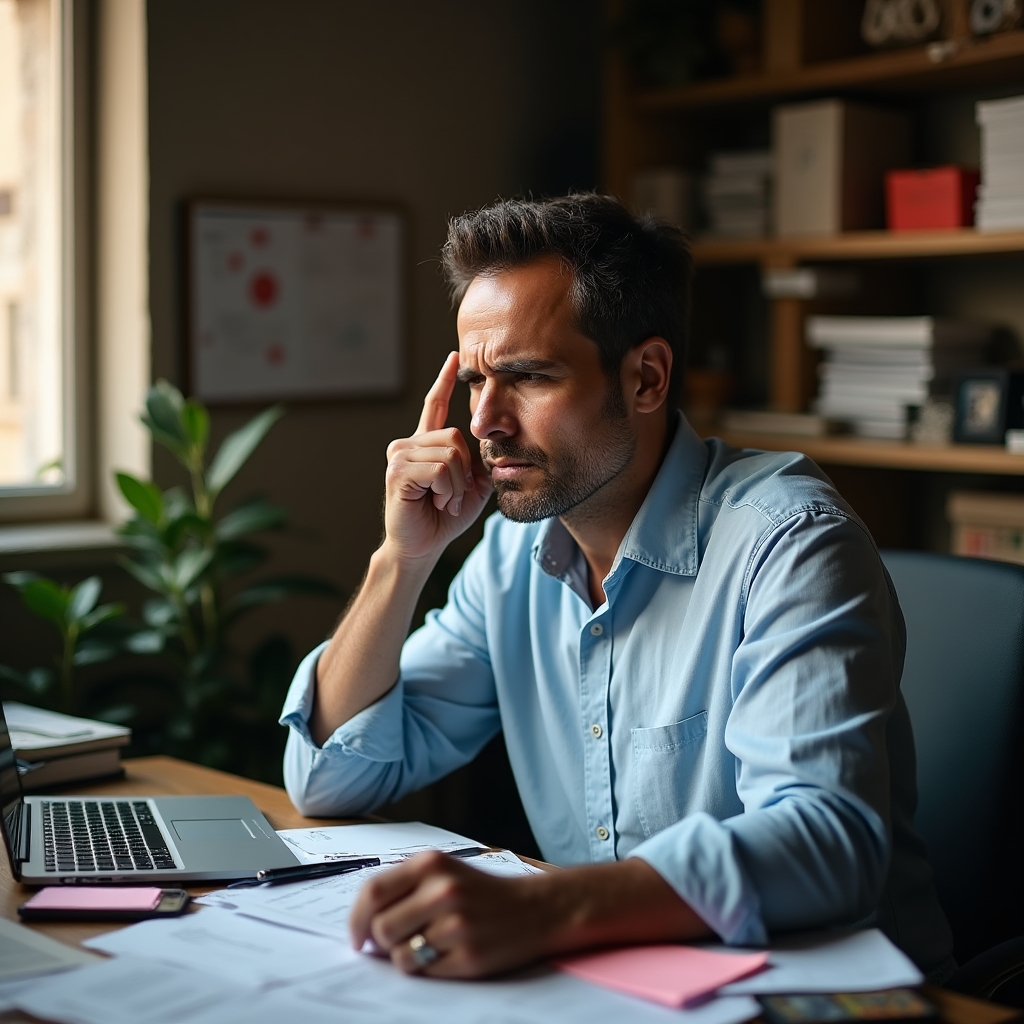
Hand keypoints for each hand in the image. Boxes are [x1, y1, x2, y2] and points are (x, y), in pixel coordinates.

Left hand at [349, 852, 553, 977]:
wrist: (536, 908)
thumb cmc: (481, 892)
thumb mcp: (444, 872)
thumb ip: (404, 887)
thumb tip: (363, 922)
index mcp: (431, 863)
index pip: (373, 892)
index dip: (356, 919)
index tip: (356, 937)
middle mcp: (442, 890)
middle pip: (381, 928)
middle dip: (383, 942)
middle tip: (399, 942)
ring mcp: (456, 924)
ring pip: (399, 955)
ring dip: (406, 957)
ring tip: (428, 946)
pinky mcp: (469, 955)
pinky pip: (424, 972)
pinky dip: (427, 969)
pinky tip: (447, 954)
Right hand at [383, 353, 492, 563]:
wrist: (423, 546)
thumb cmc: (445, 517)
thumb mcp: (473, 486)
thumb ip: (481, 461)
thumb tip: (492, 440)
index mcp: (424, 444)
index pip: (434, 405)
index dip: (445, 380)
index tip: (455, 357)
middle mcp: (408, 444)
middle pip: (456, 436)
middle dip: (465, 471)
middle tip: (452, 497)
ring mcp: (400, 456)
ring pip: (451, 454)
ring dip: (457, 485)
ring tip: (444, 501)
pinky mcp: (398, 472)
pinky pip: (441, 470)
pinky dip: (447, 490)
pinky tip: (436, 502)